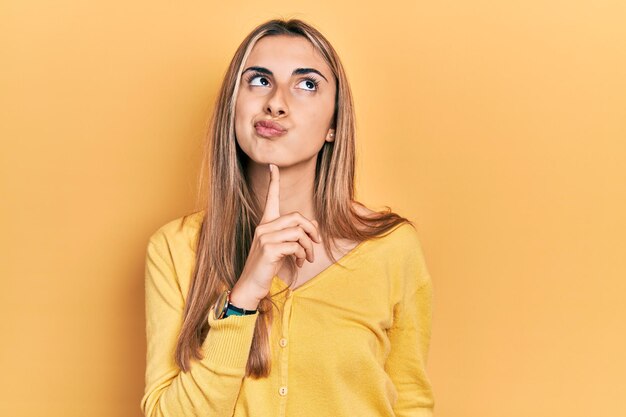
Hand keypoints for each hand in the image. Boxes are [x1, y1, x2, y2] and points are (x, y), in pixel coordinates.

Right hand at [229, 163, 321, 309]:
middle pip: (297, 217)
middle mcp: (263, 227)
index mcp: (265, 224)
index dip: (273, 181)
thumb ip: (296, 235)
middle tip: (315, 245)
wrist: (251, 286)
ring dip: (308, 247)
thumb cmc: (267, 267)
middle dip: (312, 230)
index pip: (270, 198)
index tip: (273, 166)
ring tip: (306, 259)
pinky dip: (302, 255)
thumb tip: (314, 225)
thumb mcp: (283, 249)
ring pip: (299, 232)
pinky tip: (298, 263)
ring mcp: (265, 237)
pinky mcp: (269, 249)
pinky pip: (295, 245)